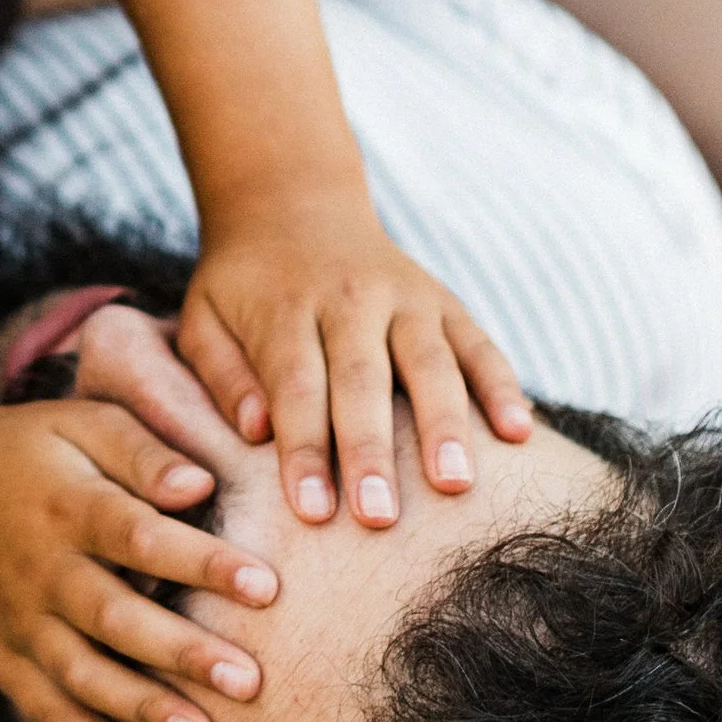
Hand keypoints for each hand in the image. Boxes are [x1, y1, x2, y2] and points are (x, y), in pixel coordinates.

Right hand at [0, 392, 279, 721]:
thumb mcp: (78, 423)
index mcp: (65, 504)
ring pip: (81, 676)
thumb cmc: (31, 451)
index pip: (138, 536)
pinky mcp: (1, 661)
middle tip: (249, 683)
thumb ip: (140, 449)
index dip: (200, 561)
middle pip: (113, 617)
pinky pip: (45, 711)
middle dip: (181, 652)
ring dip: (141, 711)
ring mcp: (16, 621)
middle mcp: (38, 569)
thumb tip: (201, 484)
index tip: (267, 586)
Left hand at [178, 199, 532, 528]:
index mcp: (286, 309)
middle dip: (372, 451)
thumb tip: (255, 430)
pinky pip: (479, 345)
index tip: (311, 512)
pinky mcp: (445, 301)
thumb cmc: (242, 285)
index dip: (304, 450)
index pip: (296, 386)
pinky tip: (518, 434)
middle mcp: (350, 299)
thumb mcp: (203, 316)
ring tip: (455, 486)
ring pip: (431, 362)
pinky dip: (502, 387)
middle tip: (379, 519)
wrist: (292, 203)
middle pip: (363, 381)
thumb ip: (221, 374)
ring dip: (445, 425)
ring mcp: (405, 297)